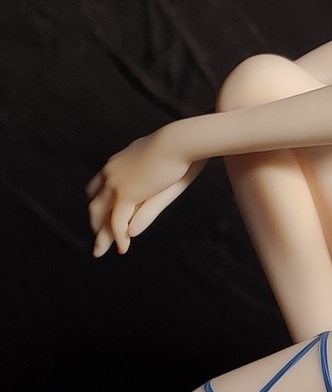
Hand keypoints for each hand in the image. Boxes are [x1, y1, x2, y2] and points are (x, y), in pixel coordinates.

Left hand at [87, 127, 201, 254]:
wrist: (177, 141)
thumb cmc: (175, 146)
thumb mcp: (156, 162)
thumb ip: (147, 172)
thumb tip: (148, 176)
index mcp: (116, 163)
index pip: (97, 186)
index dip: (98, 202)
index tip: (101, 215)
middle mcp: (110, 173)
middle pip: (95, 203)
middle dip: (96, 222)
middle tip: (97, 237)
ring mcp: (115, 184)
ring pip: (101, 215)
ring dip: (102, 235)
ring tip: (101, 251)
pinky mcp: (126, 194)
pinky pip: (117, 222)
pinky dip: (118, 237)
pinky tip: (123, 249)